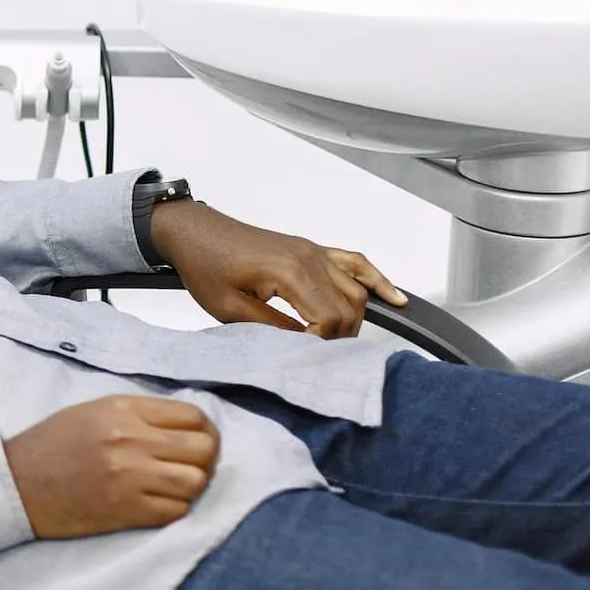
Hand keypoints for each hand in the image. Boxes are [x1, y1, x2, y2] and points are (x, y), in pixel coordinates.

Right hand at [5, 396, 220, 538]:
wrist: (16, 483)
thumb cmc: (52, 445)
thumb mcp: (95, 411)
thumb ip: (139, 414)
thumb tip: (185, 426)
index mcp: (124, 409)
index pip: (193, 416)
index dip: (204, 430)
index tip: (197, 441)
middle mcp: (132, 440)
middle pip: (204, 449)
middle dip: (205, 458)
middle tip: (191, 466)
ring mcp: (130, 476)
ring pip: (196, 481)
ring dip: (191, 485)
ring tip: (175, 486)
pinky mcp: (126, 510)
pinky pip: (177, 511)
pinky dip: (174, 508)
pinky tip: (157, 503)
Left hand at [150, 199, 405, 339]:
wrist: (194, 232)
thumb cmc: (205, 265)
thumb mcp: (230, 309)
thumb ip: (272, 329)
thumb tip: (303, 347)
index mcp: (290, 272)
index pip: (329, 319)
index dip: (320, 344)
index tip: (303, 356)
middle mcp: (310, 258)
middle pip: (349, 307)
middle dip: (339, 336)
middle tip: (317, 354)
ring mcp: (314, 252)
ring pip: (357, 289)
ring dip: (355, 317)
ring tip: (340, 341)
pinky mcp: (312, 250)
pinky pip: (355, 262)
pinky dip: (377, 280)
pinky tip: (395, 298)